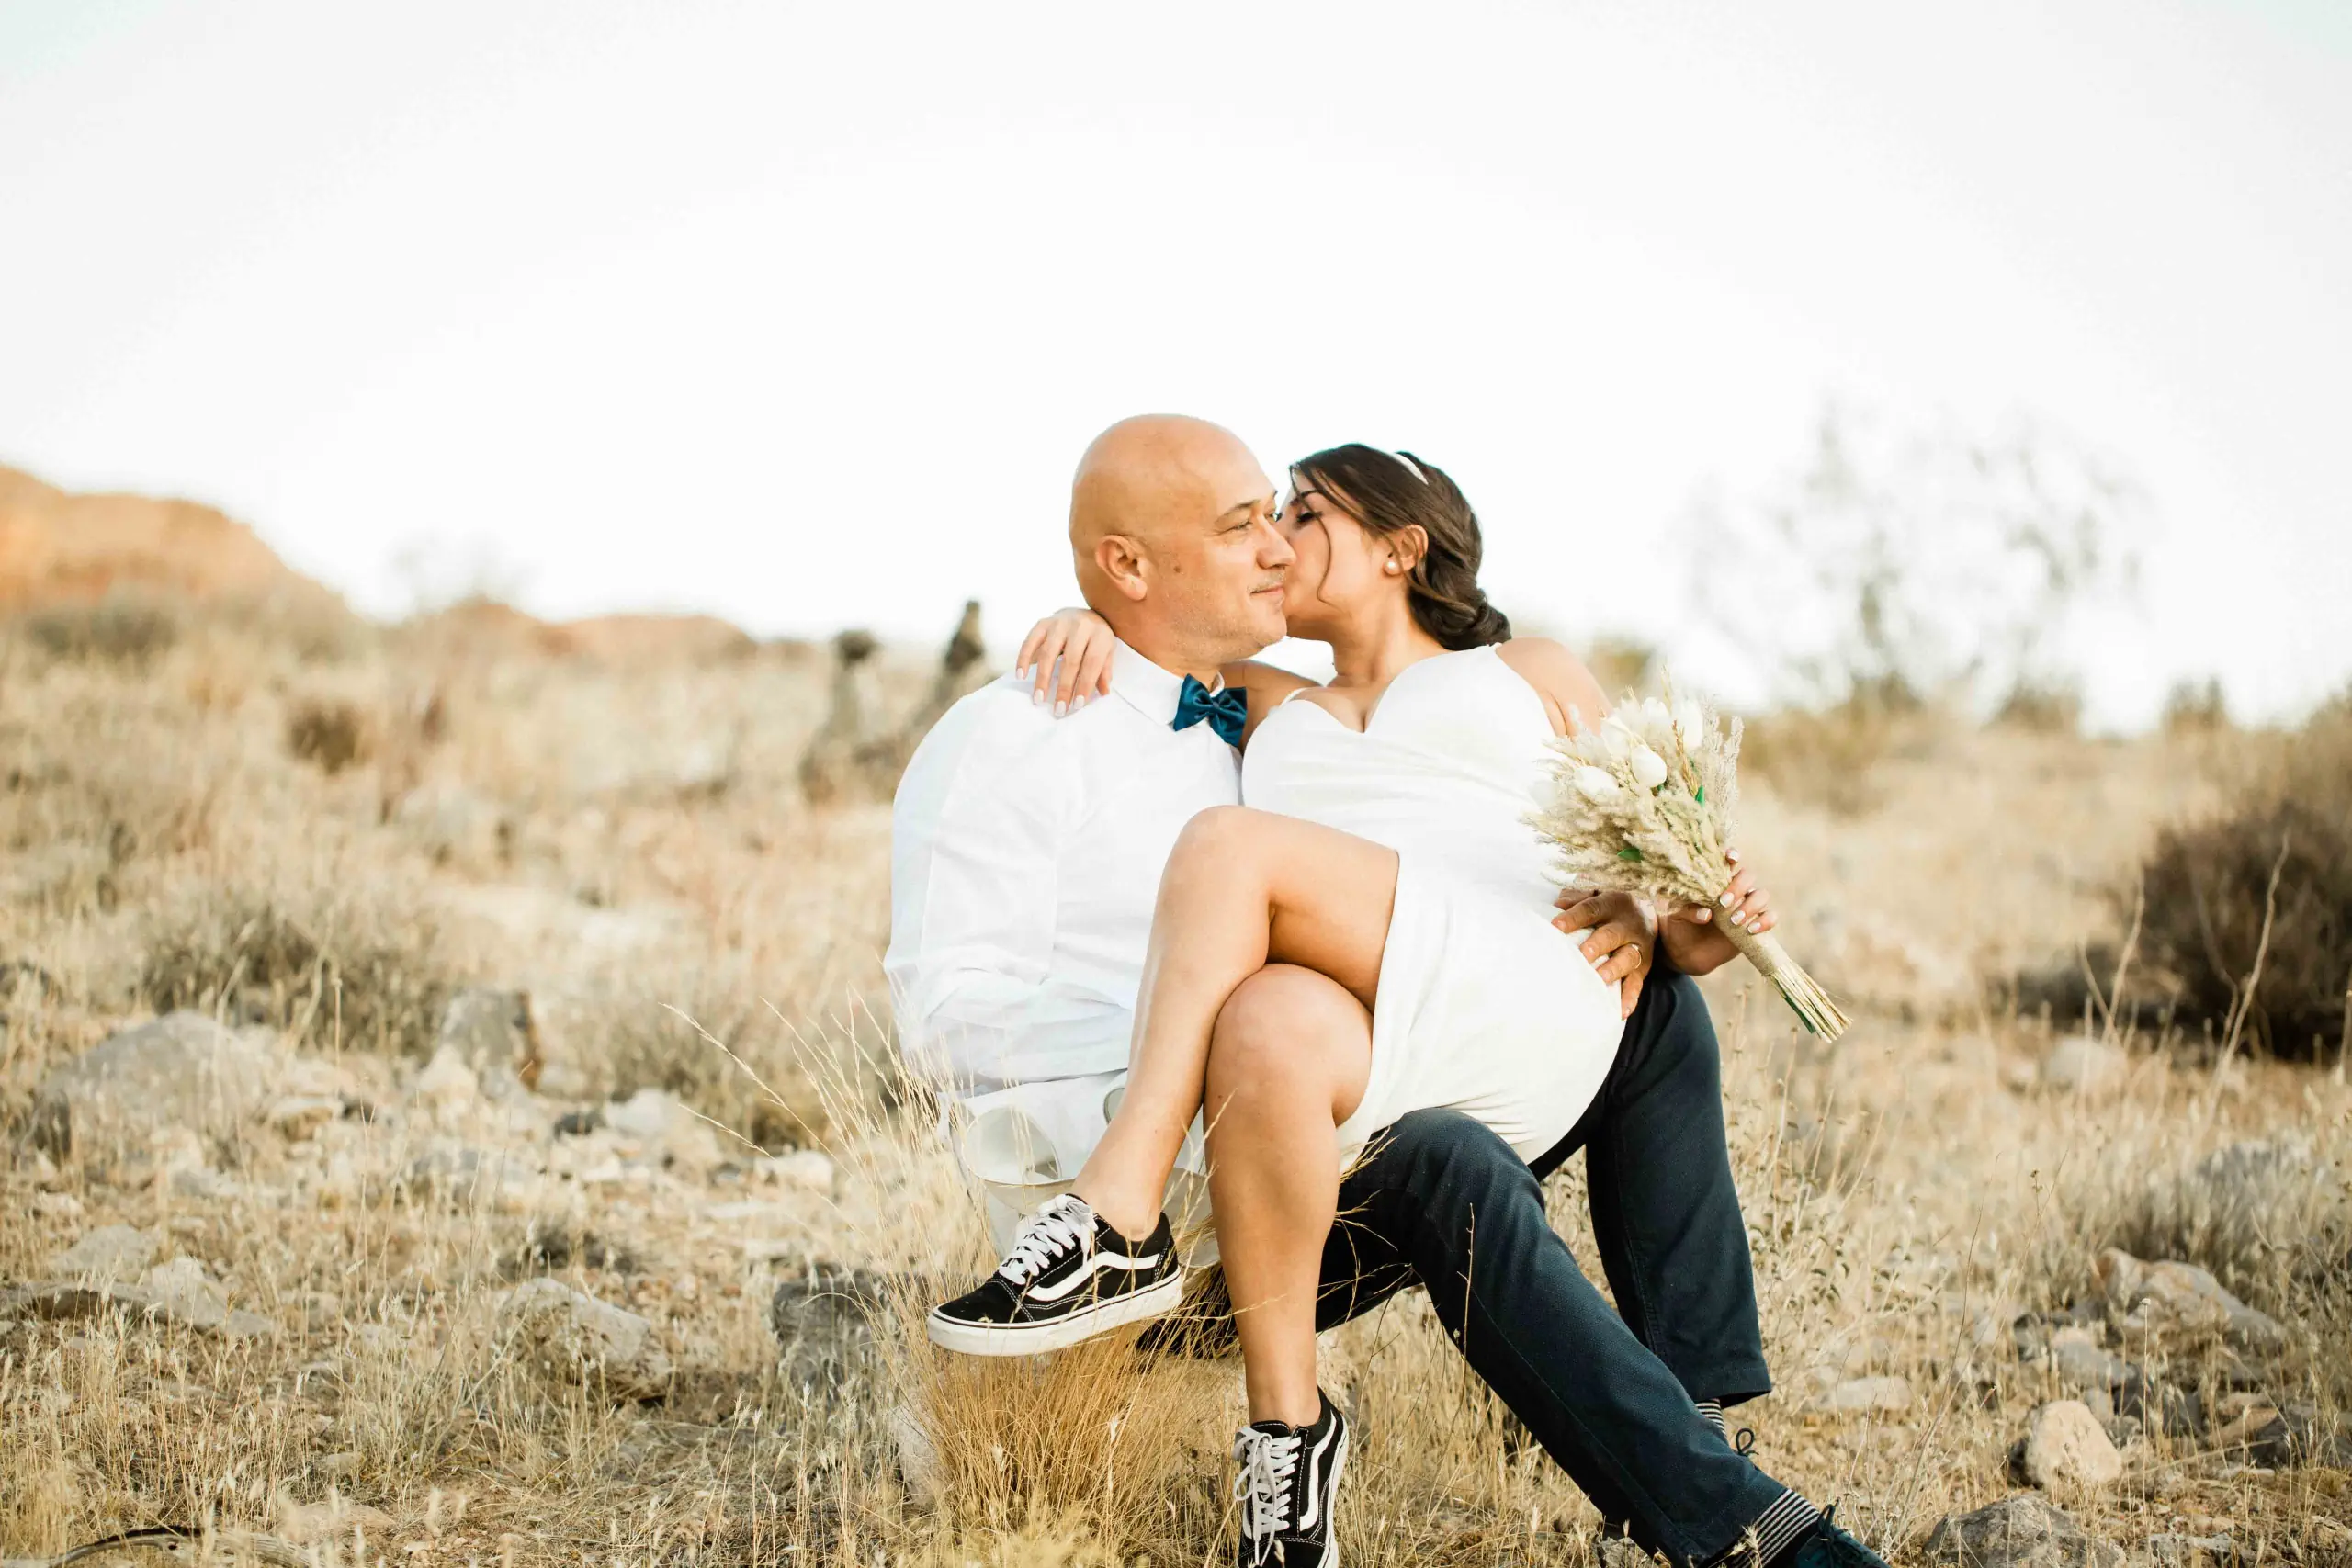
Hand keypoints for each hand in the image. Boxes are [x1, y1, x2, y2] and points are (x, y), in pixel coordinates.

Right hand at [1015, 607, 1115, 714]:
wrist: (1084, 613)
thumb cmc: (1095, 638)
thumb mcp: (1106, 651)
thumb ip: (1104, 671)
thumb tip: (1103, 693)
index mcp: (1099, 634)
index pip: (1092, 662)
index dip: (1085, 684)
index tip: (1077, 704)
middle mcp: (1079, 626)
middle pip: (1070, 660)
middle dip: (1064, 687)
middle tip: (1059, 708)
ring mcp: (1059, 623)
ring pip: (1048, 652)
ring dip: (1043, 678)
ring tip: (1039, 698)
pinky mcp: (1043, 623)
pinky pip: (1030, 641)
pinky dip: (1024, 659)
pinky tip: (1021, 675)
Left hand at [1553, 888, 1656, 1019]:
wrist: (1649, 912)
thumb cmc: (1609, 908)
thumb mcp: (1596, 896)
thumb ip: (1576, 899)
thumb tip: (1557, 906)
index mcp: (1611, 904)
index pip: (1590, 909)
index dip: (1573, 917)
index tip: (1556, 927)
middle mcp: (1627, 925)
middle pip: (1611, 934)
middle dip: (1597, 945)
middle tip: (1583, 955)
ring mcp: (1637, 946)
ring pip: (1627, 958)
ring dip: (1613, 969)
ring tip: (1600, 979)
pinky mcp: (1643, 967)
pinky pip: (1637, 983)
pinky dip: (1630, 998)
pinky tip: (1620, 1011)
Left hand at [1658, 848, 1774, 975]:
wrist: (1687, 953)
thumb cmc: (1680, 926)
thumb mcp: (1675, 916)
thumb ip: (1687, 910)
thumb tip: (1707, 914)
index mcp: (1715, 881)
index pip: (1728, 862)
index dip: (1732, 855)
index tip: (1730, 858)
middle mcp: (1734, 890)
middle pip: (1748, 876)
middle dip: (1739, 886)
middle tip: (1723, 902)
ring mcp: (1747, 906)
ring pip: (1762, 895)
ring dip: (1751, 905)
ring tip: (1734, 920)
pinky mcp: (1755, 924)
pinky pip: (1771, 917)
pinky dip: (1765, 921)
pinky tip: (1751, 929)